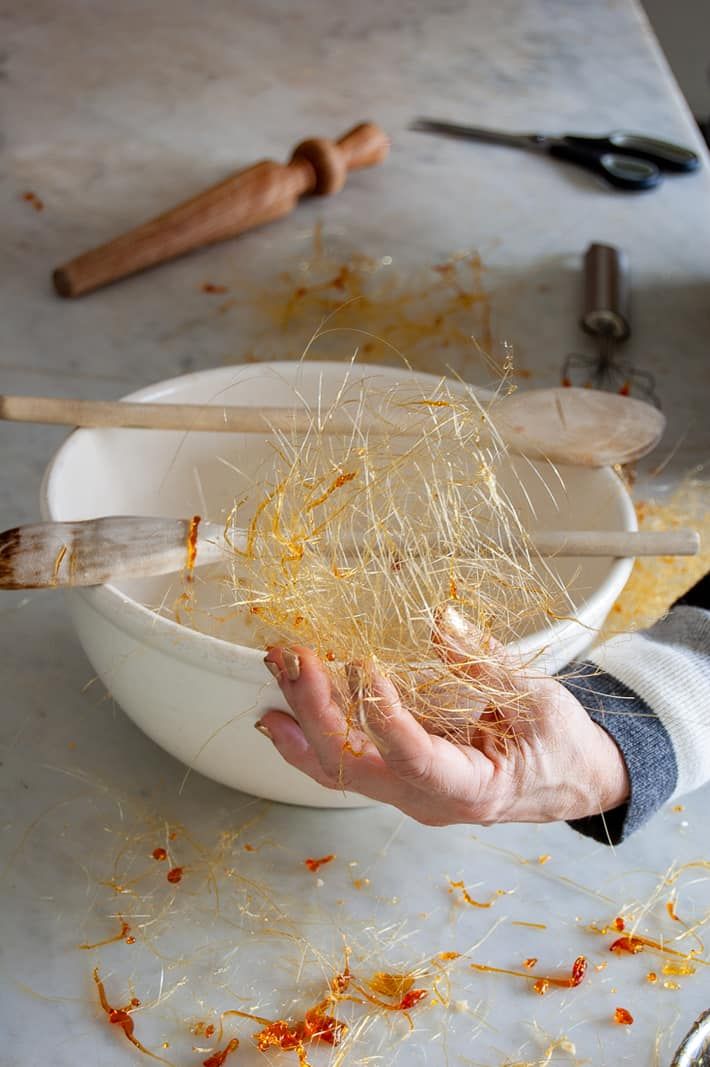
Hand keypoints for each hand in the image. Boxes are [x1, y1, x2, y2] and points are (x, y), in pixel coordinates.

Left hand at [257, 607, 629, 826]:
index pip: (414, 760)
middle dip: (317, 711)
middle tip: (295, 658)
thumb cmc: (561, 745)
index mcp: (472, 789)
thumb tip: (440, 619)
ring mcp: (406, 793)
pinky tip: (279, 714)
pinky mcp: (397, 778)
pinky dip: (307, 738)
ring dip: (301, 720)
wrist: (570, 780)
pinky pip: (343, 766)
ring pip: (338, 770)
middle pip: (355, 766)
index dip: (384, 716)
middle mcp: (427, 801)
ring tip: (274, 674)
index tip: (363, 665)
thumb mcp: (540, 700)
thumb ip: (487, 662)